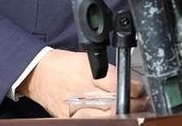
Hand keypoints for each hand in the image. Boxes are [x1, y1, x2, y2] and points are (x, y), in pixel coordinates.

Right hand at [17, 49, 146, 116]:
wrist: (39, 73)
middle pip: (116, 104)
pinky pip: (93, 121)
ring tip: (132, 109)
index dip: (136, 89)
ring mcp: (75, 109)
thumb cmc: (64, 65)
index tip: (142, 89)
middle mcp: (83, 93)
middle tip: (142, 101)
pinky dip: (106, 119)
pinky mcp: (69, 119)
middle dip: (134, 104)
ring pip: (107, 117)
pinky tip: (113, 115)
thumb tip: (130, 82)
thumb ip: (109, 73)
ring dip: (123, 114)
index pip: (120, 85)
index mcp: (89, 75)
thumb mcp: (90, 61)